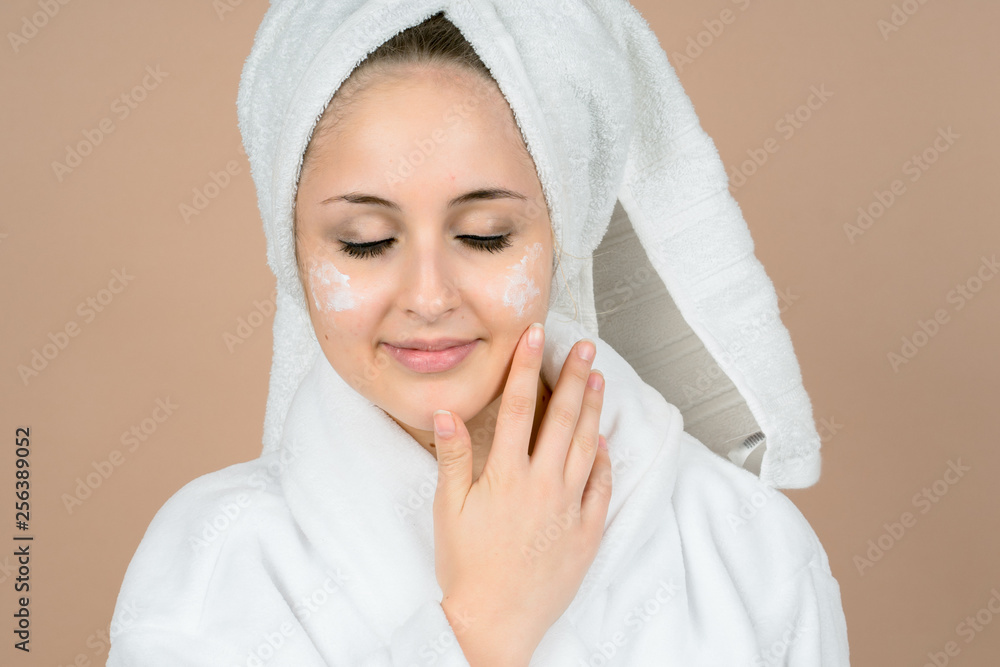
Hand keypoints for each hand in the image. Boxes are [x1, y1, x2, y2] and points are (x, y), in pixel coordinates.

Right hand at [432, 321, 611, 664]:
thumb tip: (446, 410)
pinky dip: (604, 460)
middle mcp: (543, 484)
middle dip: (574, 377)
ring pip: (587, 446)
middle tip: (586, 346)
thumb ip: (453, 456)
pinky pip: (601, 487)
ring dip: (594, 410)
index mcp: (507, 475)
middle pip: (563, 418)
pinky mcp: (586, 531)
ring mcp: (569, 507)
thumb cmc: (466, 565)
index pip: (518, 407)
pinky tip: (604, 441)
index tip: (535, 335)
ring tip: (600, 379)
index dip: (526, 367)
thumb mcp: (448, 508)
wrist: (494, 621)